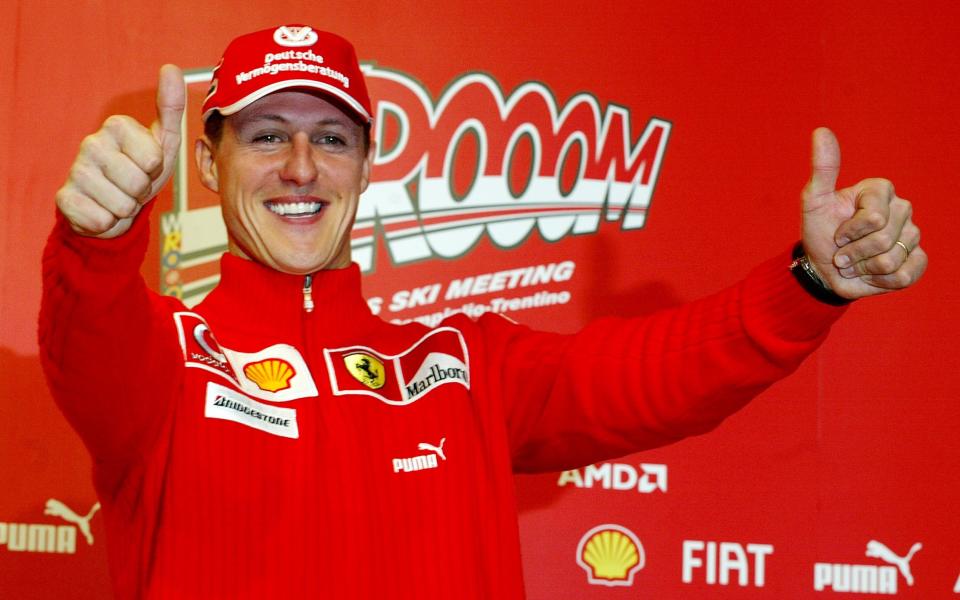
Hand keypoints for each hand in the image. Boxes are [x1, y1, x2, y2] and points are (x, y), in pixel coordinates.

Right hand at [55, 64, 184, 237]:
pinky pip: (101, 220)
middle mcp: (91, 142)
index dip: (155, 170)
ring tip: (119, 196)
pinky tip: (101, 209)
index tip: (147, 166)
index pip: (154, 158)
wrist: (112, 206)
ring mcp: (75, 170)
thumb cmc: (141, 171)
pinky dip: (107, 222)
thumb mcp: (164, 142)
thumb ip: (171, 108)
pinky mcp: (64, 198)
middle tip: (133, 186)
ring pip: (122, 205)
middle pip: (138, 183)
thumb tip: (172, 68)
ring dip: (126, 208)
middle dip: (142, 192)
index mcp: (117, 126)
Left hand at [801, 127, 926, 298]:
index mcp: (880, 190)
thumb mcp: (813, 201)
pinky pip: (905, 275)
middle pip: (882, 240)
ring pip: (891, 260)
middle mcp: (901, 208)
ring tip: (853, 262)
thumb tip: (821, 131)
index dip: (849, 232)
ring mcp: (912, 235)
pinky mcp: (916, 260)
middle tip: (842, 252)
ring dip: (863, 267)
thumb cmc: (819, 231)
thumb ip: (822, 168)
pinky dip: (880, 280)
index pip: (874, 218)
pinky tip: (870, 273)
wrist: (824, 268)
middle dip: (853, 253)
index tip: (836, 233)